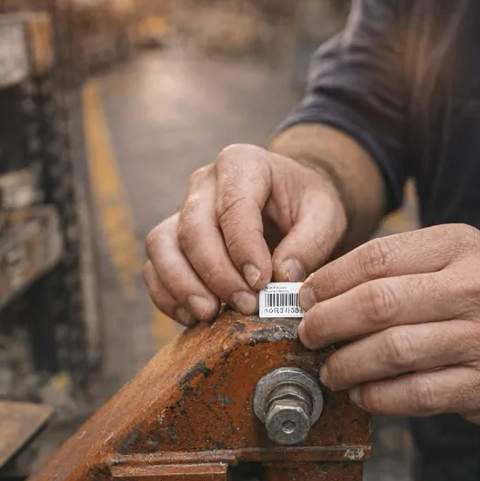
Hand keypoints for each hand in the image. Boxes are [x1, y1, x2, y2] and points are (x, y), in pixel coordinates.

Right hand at [143, 144, 347, 326]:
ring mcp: (182, 210)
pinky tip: (193, 316)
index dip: (243, 248)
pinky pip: (154, 266)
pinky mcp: (172, 240)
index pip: (233, 206)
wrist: (289, 202)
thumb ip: (309, 244)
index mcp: (242, 163)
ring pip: (162, 245)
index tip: (261, 281)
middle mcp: (204, 183)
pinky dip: (167, 295)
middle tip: (246, 305)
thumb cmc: (305, 205)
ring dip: (182, 284)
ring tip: (210, 314)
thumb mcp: (325, 216)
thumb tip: (281, 278)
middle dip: (217, 273)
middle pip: (193, 227)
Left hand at [296, 224, 479, 423]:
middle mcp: (475, 288)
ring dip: (348, 364)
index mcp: (460, 246)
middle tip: (309, 334)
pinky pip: (416, 394)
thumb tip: (322, 289)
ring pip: (393, 352)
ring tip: (331, 369)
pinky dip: (378, 397)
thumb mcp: (458, 258)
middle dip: (329, 322)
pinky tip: (363, 393)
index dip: (329, 280)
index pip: (376, 258)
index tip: (305, 297)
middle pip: (378, 304)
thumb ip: (399, 267)